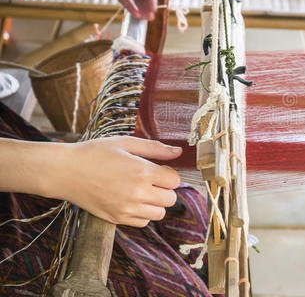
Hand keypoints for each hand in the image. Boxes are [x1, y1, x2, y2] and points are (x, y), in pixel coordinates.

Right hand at [45, 136, 181, 226]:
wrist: (65, 171)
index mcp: (142, 172)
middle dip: (165, 188)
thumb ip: (155, 148)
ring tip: (141, 191)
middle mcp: (137, 193)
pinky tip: (132, 200)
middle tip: (150, 179)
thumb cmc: (94, 153)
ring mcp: (127, 209)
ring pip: (159, 214)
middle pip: (170, 199)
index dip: (169, 174)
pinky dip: (143, 213)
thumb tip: (178, 151)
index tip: (158, 169)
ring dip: (156, 203)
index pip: (175, 181)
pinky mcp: (116, 219)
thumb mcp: (125, 143)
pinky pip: (143, 222)